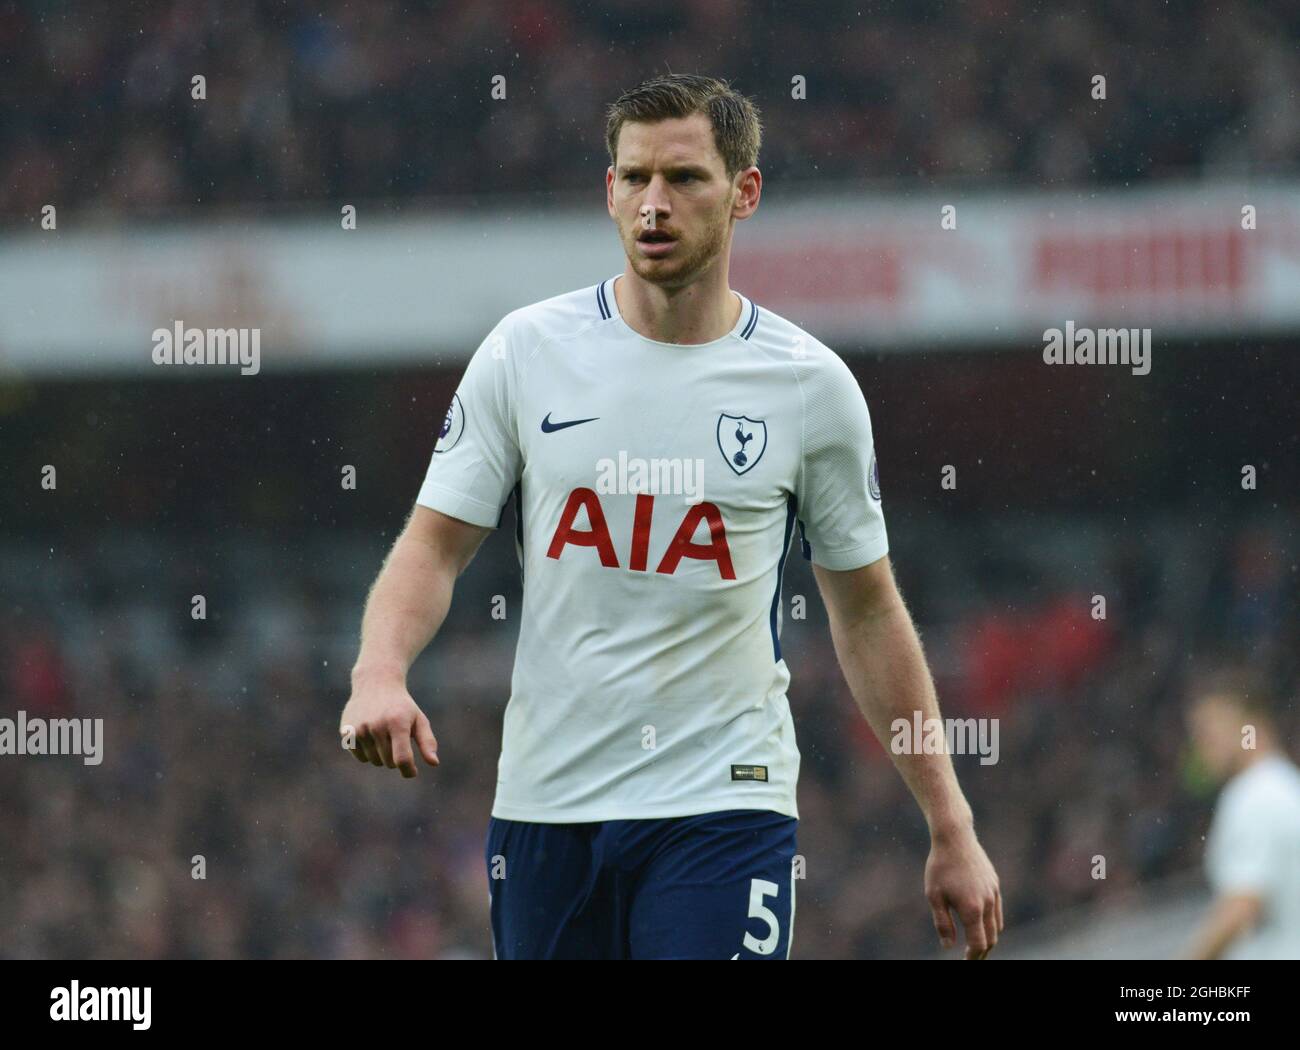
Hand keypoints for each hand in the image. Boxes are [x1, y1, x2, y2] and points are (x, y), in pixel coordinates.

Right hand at [340, 670, 439, 777]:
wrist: (376, 683)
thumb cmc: (402, 706)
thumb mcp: (418, 719)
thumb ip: (427, 741)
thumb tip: (434, 763)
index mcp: (397, 723)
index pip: (402, 759)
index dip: (408, 770)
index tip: (412, 772)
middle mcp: (376, 725)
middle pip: (389, 762)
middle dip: (396, 758)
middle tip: (397, 740)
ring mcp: (359, 729)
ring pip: (374, 761)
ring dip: (382, 755)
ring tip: (384, 735)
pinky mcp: (346, 732)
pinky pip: (360, 757)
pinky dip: (368, 753)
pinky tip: (371, 736)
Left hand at [925, 823, 1002, 958]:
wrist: (955, 838)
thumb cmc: (940, 867)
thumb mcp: (934, 896)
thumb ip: (942, 923)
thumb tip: (948, 946)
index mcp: (972, 909)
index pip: (978, 943)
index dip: (973, 957)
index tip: (966, 961)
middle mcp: (987, 903)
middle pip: (991, 938)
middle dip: (983, 951)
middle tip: (972, 958)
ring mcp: (994, 893)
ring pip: (998, 925)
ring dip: (989, 938)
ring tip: (978, 946)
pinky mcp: (995, 884)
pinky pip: (998, 910)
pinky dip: (993, 923)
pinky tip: (983, 924)